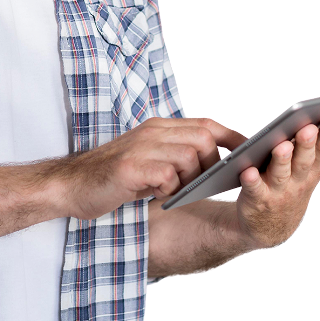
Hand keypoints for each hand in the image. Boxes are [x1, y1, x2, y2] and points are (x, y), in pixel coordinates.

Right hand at [59, 116, 246, 219]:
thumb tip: (214, 165)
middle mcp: (151, 132)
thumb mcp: (147, 159)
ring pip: (190, 156)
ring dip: (190, 180)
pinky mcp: (130, 168)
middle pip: (203, 138)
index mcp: (157, 127)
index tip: (248, 153)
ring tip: (173, 192)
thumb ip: (175, 155)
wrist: (70, 185)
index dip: (231, 138)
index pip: (205, 124)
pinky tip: (156, 196)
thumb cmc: (112, 176)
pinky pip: (167, 176)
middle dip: (212, 164)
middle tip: (201, 184)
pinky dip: (169, 190)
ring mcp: (140, 148)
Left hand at [236, 113, 319, 248]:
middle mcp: (298, 182)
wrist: (269, 227)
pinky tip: (248, 171)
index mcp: (311, 171)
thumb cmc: (290, 187)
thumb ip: (317, 150)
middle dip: (306, 145)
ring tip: (282, 146)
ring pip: (280, 174)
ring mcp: (278, 193)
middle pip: (303, 161)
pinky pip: (254, 189)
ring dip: (282, 161)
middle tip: (308, 128)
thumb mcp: (309, 172)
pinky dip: (252, 181)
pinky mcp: (257, 200)